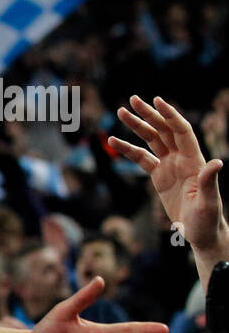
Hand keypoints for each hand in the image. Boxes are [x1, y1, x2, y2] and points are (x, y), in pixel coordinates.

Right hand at [110, 96, 225, 250]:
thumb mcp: (209, 203)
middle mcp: (182, 159)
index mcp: (194, 161)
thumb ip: (209, 182)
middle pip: (164, 130)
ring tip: (121, 113)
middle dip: (149, 114)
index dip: (169, 116)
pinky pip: (141, 159)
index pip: (181, 131)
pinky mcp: (159, 176)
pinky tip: (114, 142)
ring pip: (151, 140)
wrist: (200, 232)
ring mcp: (170, 166)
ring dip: (137, 126)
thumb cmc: (207, 220)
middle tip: (132, 100)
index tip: (157, 101)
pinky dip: (128, 150)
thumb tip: (216, 162)